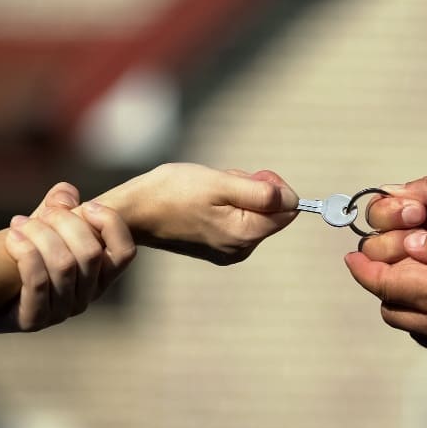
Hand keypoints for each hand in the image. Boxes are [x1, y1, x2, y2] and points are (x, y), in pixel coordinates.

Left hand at [0, 183, 135, 359]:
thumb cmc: (21, 254)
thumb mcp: (45, 226)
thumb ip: (60, 207)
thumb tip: (66, 193)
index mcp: (100, 273)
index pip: (124, 252)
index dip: (111, 224)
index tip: (87, 205)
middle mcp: (87, 296)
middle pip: (91, 253)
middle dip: (65, 222)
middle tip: (44, 211)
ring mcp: (62, 311)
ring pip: (64, 265)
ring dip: (40, 234)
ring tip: (19, 222)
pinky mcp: (34, 320)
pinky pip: (38, 282)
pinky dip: (26, 252)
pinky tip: (12, 237)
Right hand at [94, 163, 298, 264]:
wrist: (133, 211)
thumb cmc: (172, 192)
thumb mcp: (219, 183)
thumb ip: (259, 191)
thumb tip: (293, 200)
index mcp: (244, 235)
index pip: (288, 211)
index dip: (276, 187)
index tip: (250, 175)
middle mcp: (240, 250)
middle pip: (270, 212)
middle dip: (252, 189)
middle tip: (220, 182)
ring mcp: (227, 251)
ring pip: (252, 214)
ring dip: (237, 195)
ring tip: (206, 191)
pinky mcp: (216, 248)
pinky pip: (236, 221)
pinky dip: (226, 205)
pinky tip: (201, 202)